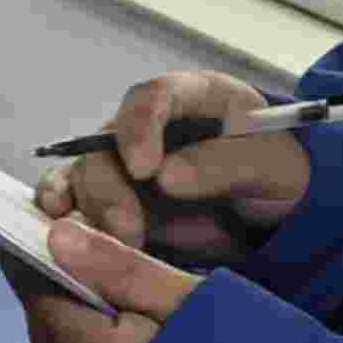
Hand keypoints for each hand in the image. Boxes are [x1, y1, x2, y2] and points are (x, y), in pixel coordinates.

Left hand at [0, 217, 207, 342]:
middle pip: (39, 304)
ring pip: (53, 335)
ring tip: (138, 310)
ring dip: (82, 310)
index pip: (27, 274)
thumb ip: (124, 269)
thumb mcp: (195, 308)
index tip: (81, 222)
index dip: (47, 237)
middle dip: (70, 274)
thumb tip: (59, 232)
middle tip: (127, 262)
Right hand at [32, 70, 310, 264]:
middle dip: (110, 189)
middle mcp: (152, 127)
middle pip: (107, 144)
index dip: (140, 128)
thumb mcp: (274, 168)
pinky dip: (63, 211)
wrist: (277, 218)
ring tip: (114, 245)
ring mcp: (128, 162)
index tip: (143, 170)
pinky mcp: (115, 198)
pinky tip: (58, 226)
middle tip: (127, 230)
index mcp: (195, 99)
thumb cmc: (283, 177)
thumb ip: (227, 164)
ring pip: (86, 176)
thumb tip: (166, 176)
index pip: (154, 98)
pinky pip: (76, 199)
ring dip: (90, 210)